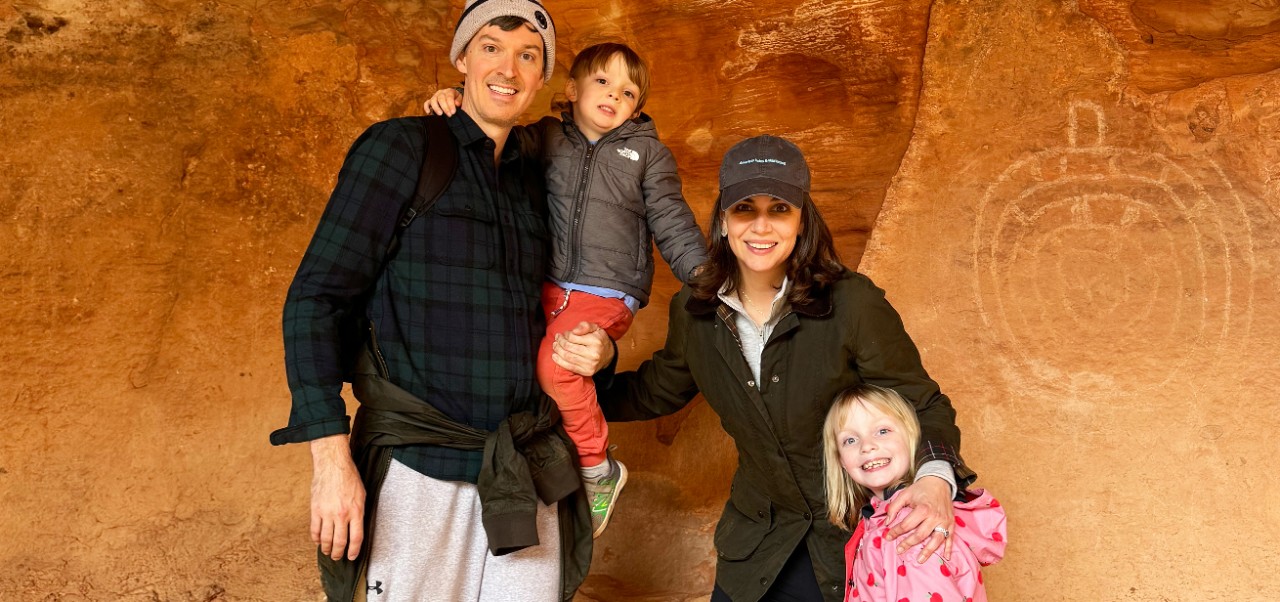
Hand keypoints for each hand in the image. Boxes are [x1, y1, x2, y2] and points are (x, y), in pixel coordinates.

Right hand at [310, 435, 365, 560]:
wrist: (333, 464)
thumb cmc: (349, 477)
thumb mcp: (361, 495)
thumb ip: (359, 512)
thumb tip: (356, 527)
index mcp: (356, 511)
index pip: (356, 538)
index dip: (354, 551)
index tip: (351, 557)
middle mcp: (342, 514)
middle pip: (340, 542)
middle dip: (339, 553)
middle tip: (338, 557)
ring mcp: (327, 513)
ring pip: (326, 539)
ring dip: (326, 549)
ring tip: (327, 552)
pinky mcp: (315, 509)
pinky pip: (314, 529)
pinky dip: (315, 538)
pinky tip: (317, 541)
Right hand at [423, 87, 461, 115]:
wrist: (453, 98)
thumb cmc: (456, 99)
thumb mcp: (460, 98)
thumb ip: (459, 100)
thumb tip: (456, 104)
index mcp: (449, 91)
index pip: (449, 97)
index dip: (451, 105)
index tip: (453, 112)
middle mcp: (441, 92)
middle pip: (441, 98)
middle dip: (445, 107)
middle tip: (449, 115)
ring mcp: (435, 96)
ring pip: (433, 100)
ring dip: (436, 107)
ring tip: (440, 114)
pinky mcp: (430, 100)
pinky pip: (426, 103)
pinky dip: (426, 107)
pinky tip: (428, 112)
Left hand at [551, 321, 614, 375]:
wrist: (608, 355)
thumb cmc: (599, 340)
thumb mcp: (595, 328)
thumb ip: (585, 326)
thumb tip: (574, 331)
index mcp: (595, 341)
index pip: (573, 337)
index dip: (566, 334)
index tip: (564, 333)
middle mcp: (593, 354)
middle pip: (569, 347)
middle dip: (560, 342)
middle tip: (557, 338)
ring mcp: (590, 364)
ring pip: (567, 357)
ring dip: (558, 350)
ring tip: (555, 345)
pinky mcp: (586, 372)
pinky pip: (569, 367)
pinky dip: (559, 361)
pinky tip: (555, 356)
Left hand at [885, 475, 953, 562]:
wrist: (939, 481)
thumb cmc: (920, 489)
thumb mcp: (904, 494)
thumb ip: (893, 508)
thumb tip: (887, 523)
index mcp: (923, 509)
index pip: (907, 525)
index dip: (895, 532)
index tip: (888, 537)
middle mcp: (935, 516)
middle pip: (920, 535)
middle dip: (908, 543)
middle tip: (899, 550)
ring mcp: (944, 521)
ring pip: (936, 540)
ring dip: (928, 551)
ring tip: (919, 560)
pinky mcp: (951, 523)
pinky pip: (951, 538)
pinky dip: (949, 548)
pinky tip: (946, 557)